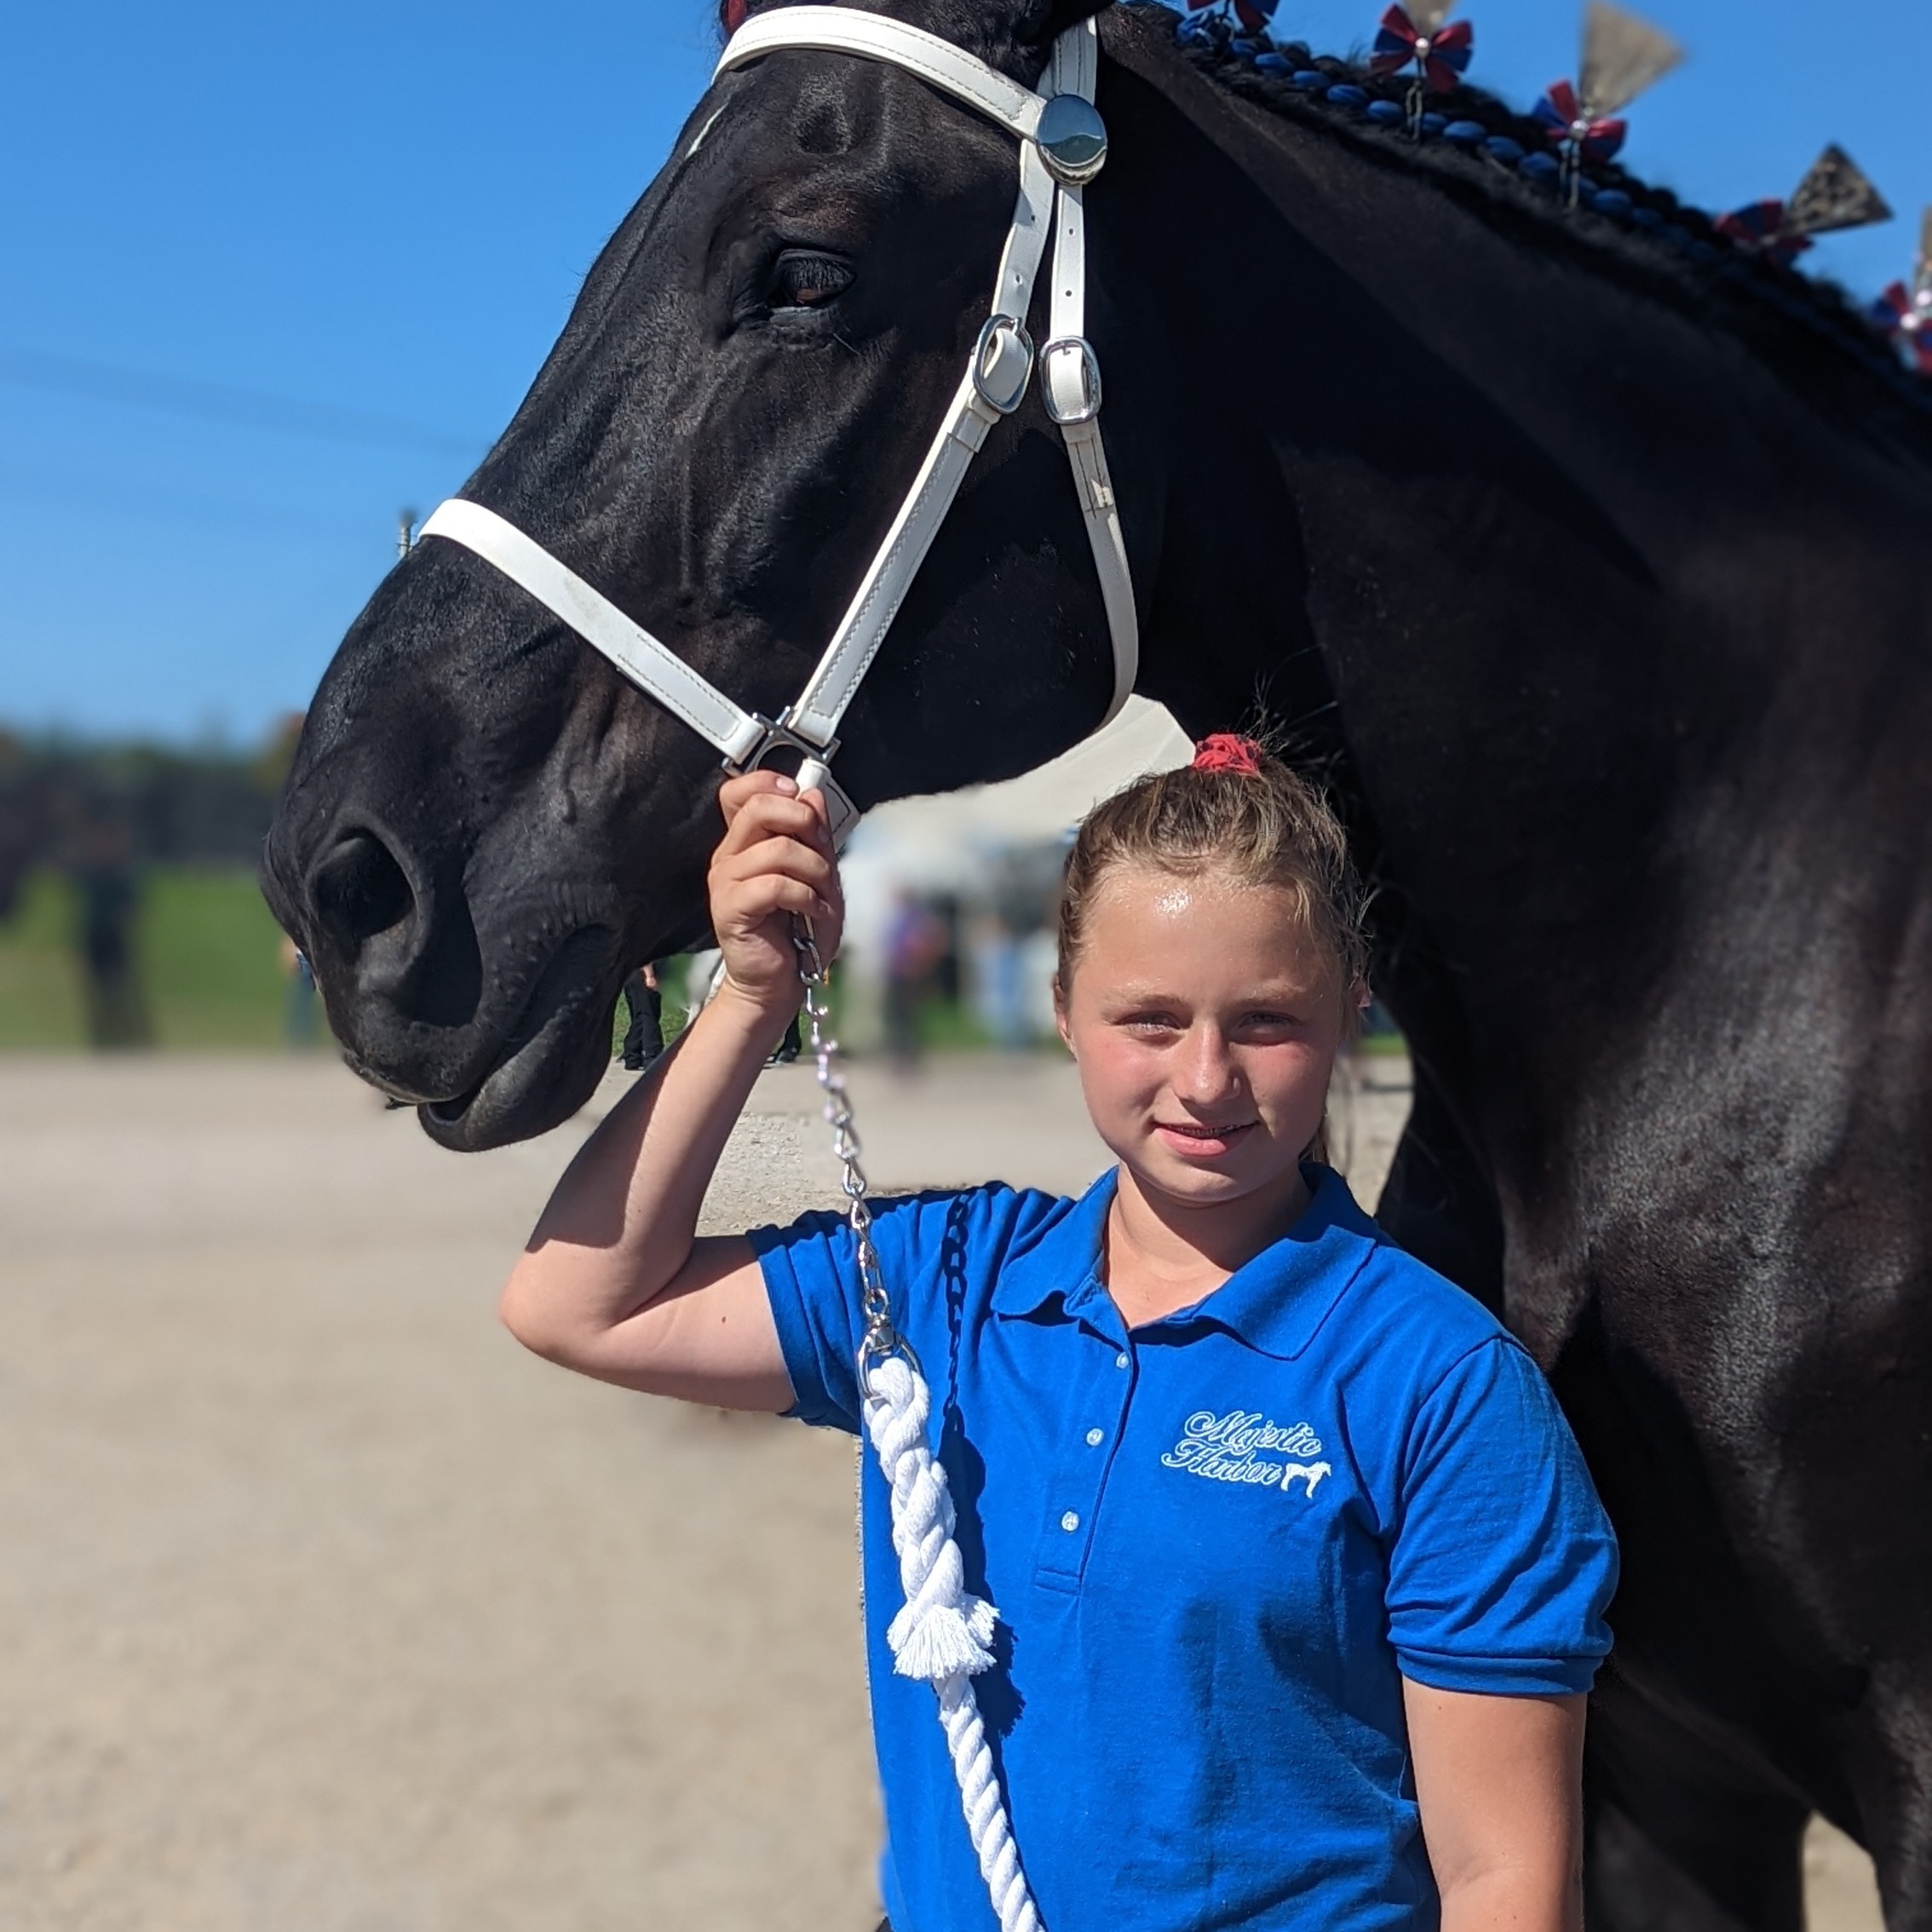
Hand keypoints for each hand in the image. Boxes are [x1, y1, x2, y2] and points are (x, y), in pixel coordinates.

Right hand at [708, 771, 843, 1020]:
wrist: (779, 982)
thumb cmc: (797, 933)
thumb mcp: (818, 876)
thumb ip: (814, 835)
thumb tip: (811, 795)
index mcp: (746, 843)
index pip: (739, 792)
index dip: (769, 783)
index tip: (799, 797)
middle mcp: (730, 856)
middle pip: (758, 808)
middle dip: (803, 822)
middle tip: (821, 850)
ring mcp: (726, 881)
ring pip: (778, 849)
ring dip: (815, 870)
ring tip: (822, 895)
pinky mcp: (730, 908)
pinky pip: (774, 885)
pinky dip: (806, 896)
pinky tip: (813, 912)